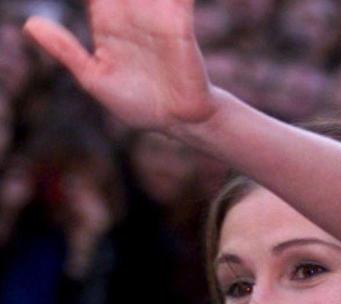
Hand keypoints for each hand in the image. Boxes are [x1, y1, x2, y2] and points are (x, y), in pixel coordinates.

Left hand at [23, 0, 215, 132]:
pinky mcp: (179, 26)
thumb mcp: (94, 79)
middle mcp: (132, 14)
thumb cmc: (138, 103)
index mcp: (107, 23)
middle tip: (114, 2)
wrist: (178, 122)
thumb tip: (30, 24)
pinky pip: (179, 0)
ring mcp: (156, 18)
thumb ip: (66, 50)